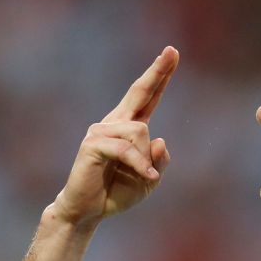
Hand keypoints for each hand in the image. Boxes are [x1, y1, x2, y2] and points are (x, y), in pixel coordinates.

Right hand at [52, 46, 178, 225]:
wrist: (88, 210)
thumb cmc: (117, 193)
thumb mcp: (149, 180)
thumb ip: (159, 161)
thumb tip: (160, 138)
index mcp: (129, 128)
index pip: (148, 97)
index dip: (160, 75)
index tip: (172, 52)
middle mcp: (115, 123)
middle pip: (139, 92)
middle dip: (158, 71)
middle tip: (172, 50)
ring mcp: (101, 130)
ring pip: (140, 131)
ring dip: (145, 158)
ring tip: (140, 175)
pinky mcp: (93, 144)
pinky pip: (125, 148)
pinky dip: (139, 164)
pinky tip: (145, 176)